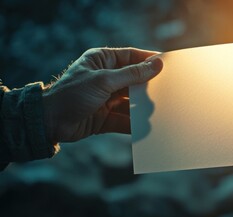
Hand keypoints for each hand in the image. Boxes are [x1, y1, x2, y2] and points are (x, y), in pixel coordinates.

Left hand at [42, 48, 162, 142]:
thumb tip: (156, 64)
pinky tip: (145, 127)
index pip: (131, 57)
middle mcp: (106, 78)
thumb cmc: (71, 94)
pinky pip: (125, 120)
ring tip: (157, 112)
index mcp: (102, 61)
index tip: (168, 66)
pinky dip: (134, 124)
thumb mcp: (104, 80)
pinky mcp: (106, 117)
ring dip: (142, 108)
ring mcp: (106, 99)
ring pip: (131, 102)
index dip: (149, 61)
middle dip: (148, 87)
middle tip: (167, 91)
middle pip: (134, 81)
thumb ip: (132, 74)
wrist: (49, 122)